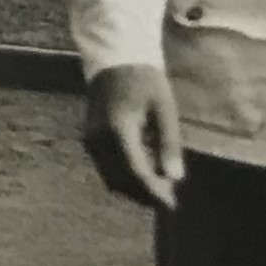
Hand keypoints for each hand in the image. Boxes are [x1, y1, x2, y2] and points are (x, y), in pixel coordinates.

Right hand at [82, 63, 185, 210]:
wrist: (115, 60)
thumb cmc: (145, 81)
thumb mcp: (164, 109)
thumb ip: (168, 144)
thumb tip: (175, 178)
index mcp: (118, 129)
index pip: (135, 171)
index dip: (153, 191)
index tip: (171, 205)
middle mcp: (98, 138)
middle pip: (120, 180)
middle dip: (145, 194)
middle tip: (170, 197)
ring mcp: (91, 140)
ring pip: (111, 178)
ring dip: (134, 188)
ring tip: (160, 187)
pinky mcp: (90, 140)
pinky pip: (107, 168)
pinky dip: (125, 177)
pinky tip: (145, 173)